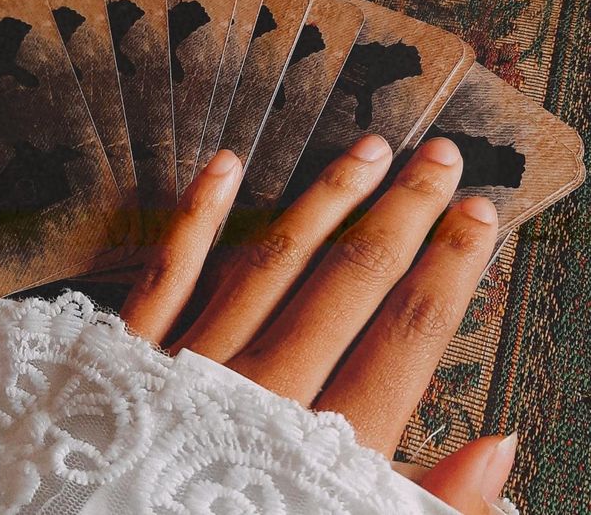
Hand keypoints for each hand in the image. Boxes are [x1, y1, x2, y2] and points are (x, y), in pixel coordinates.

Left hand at [120, 135, 515, 513]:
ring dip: (327, 199)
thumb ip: (425, 501)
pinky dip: (195, 216)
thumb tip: (498, 449)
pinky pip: (168, 272)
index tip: (476, 214)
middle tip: (438, 158)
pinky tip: (223, 166)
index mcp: (322, 445)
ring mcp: (193, 363)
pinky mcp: (133, 351)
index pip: (408, 334)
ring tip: (367, 151)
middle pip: (351, 280)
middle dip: (405, 212)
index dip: (450, 266)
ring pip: (275, 260)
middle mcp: (261, 391)